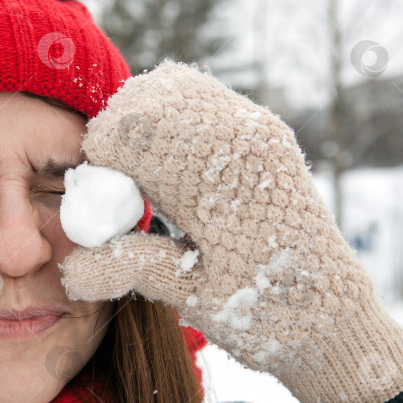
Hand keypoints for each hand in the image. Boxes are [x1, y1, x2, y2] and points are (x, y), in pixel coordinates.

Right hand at [62, 60, 402, 402]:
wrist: (332, 316)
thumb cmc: (266, 314)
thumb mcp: (193, 297)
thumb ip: (129, 268)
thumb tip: (70, 266)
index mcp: (225, 177)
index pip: (133, 130)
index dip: (101, 161)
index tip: (103, 201)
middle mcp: (244, 138)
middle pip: (148, 97)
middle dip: (117, 137)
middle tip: (119, 189)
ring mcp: (256, 128)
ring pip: (170, 86)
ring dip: (141, 124)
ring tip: (142, 177)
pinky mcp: (260, 131)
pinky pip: (197, 96)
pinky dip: (168, 119)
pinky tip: (167, 165)